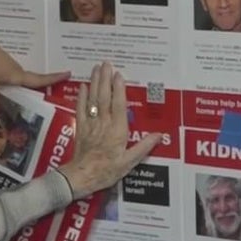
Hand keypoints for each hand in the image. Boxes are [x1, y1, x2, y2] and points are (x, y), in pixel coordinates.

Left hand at [0, 29, 70, 118]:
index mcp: (15, 74)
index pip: (38, 79)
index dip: (53, 78)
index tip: (69, 73)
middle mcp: (12, 66)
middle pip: (26, 78)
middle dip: (33, 86)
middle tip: (40, 97)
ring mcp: (2, 59)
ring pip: (13, 75)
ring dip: (16, 84)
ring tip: (14, 97)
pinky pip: (3, 70)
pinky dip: (4, 79)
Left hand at [57, 62, 161, 198]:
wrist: (82, 176)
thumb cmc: (108, 170)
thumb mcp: (130, 161)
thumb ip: (144, 147)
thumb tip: (159, 135)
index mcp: (118, 130)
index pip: (119, 105)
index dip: (118, 89)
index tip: (119, 74)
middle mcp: (104, 124)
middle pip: (104, 97)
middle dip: (105, 79)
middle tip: (106, 63)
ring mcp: (91, 124)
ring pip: (93, 99)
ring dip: (94, 82)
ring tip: (96, 68)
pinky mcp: (80, 128)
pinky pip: (81, 109)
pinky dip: (82, 97)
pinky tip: (83, 86)